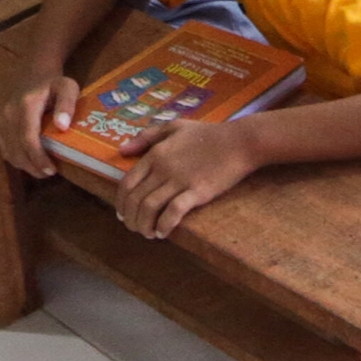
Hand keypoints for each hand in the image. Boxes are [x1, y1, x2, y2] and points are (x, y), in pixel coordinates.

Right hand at [0, 71, 83, 178]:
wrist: (34, 72)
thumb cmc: (54, 83)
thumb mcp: (67, 87)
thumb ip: (67, 105)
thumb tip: (62, 126)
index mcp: (25, 105)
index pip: (28, 139)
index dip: (38, 158)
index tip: (51, 170)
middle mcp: (7, 113)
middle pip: (16, 150)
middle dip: (32, 167)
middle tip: (49, 173)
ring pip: (8, 152)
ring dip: (25, 165)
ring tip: (41, 169)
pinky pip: (4, 147)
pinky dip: (16, 158)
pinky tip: (29, 160)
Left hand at [117, 116, 262, 238]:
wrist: (238, 142)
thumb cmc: (207, 134)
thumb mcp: (174, 127)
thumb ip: (146, 137)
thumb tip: (122, 151)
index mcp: (155, 154)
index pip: (127, 183)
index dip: (121, 203)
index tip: (123, 214)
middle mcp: (163, 168)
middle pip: (135, 199)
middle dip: (130, 219)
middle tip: (134, 228)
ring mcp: (180, 181)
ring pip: (150, 208)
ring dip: (144, 225)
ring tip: (148, 233)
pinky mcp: (197, 192)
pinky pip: (173, 212)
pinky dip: (164, 225)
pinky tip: (163, 232)